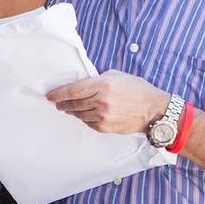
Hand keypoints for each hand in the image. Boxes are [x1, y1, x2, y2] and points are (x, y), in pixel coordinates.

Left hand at [47, 71, 170, 135]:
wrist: (154, 110)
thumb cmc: (136, 89)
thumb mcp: (116, 76)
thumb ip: (97, 79)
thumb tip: (80, 84)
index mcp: (103, 84)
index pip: (73, 90)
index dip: (59, 93)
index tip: (50, 96)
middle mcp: (102, 100)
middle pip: (73, 103)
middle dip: (63, 104)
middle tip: (57, 103)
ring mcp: (103, 115)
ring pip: (79, 114)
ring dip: (73, 112)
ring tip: (69, 109)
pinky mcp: (106, 127)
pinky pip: (88, 123)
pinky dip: (85, 119)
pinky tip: (85, 115)